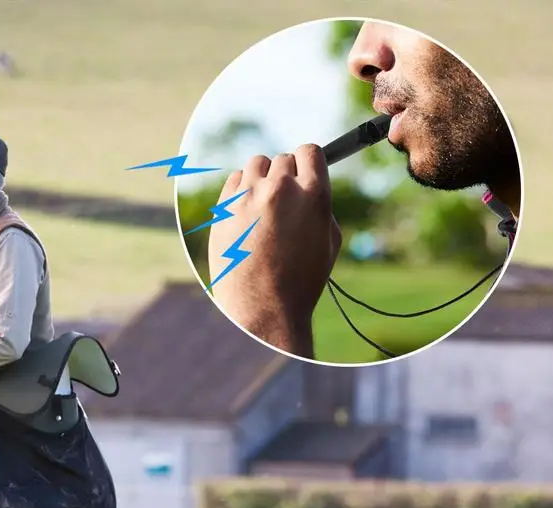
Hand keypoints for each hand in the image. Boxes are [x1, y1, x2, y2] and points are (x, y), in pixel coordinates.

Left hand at [206, 144, 341, 358]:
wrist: (262, 310)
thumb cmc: (300, 282)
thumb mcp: (328, 242)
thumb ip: (321, 205)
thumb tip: (310, 182)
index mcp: (313, 196)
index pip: (311, 151)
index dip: (308, 162)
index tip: (304, 172)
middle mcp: (281, 189)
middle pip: (284, 160)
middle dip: (286, 176)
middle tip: (284, 204)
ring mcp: (248, 196)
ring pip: (257, 164)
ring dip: (262, 179)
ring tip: (264, 208)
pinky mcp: (224, 207)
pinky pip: (234, 180)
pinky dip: (241, 190)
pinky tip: (246, 213)